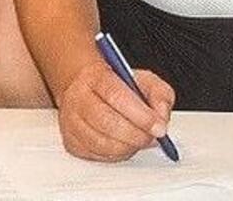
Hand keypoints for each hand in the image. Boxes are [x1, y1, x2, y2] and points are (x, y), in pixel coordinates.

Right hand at [56, 58, 174, 161]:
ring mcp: (71, 121)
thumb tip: (161, 117)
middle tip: (153, 136)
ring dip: (128, 147)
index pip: (116, 96)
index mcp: (95, 77)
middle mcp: (78, 98)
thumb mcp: (143, 80)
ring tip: (139, 139)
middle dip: (137, 135)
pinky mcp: (71, 141)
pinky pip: (97, 155)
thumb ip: (159, 94)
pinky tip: (124, 144)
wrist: (87, 88)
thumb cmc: (117, 86)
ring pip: (101, 143)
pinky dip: (116, 154)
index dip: (140, 115)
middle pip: (107, 122)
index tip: (159, 127)